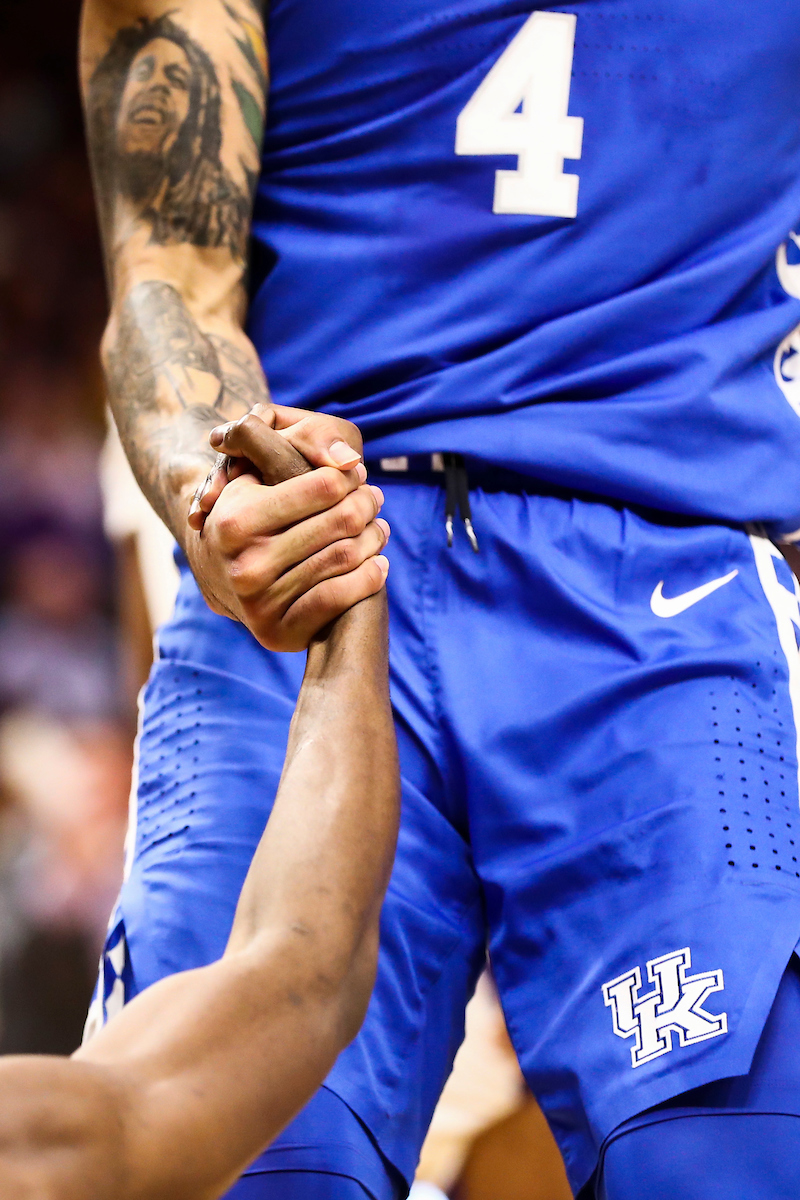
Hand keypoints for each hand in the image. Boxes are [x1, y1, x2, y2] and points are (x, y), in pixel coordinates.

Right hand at [184, 416, 389, 651]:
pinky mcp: (276, 631)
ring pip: (345, 558)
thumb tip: (349, 458)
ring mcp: (261, 601)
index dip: (349, 477)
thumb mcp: (250, 479)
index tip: (358, 474)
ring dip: (374, 539)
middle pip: (341, 522)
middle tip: (374, 498)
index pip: (322, 486)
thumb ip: (286, 454)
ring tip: (379, 528)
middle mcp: (246, 563)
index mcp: (237, 520)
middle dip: (366, 505)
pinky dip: (368, 578)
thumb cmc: (243, 517)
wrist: (219, 577)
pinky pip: (338, 598)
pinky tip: (379, 565)